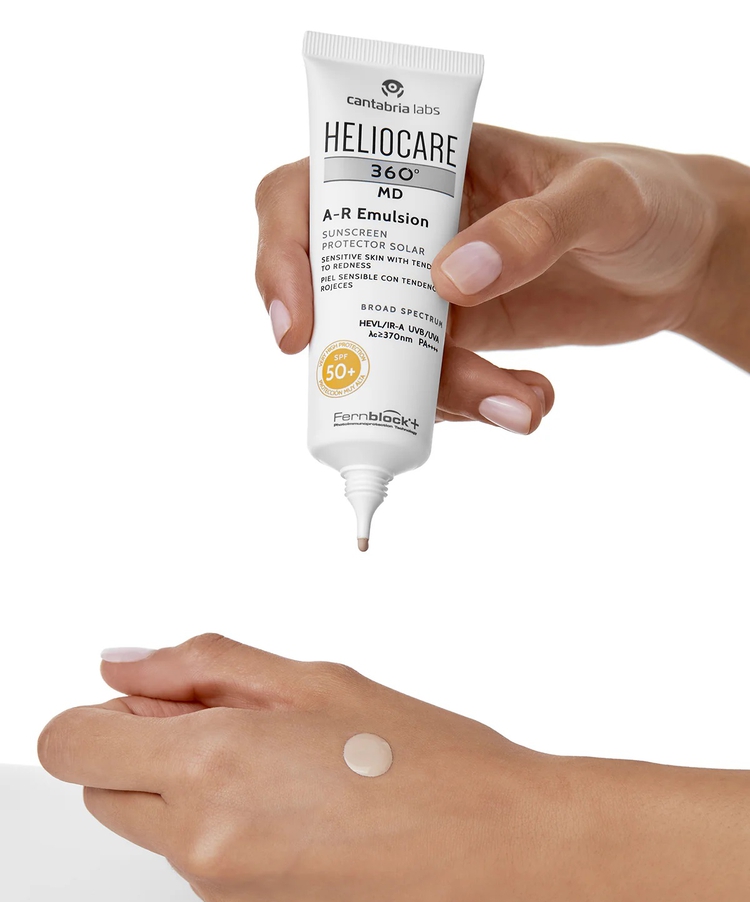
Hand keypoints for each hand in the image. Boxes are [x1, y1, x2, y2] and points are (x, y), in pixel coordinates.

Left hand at [37, 636, 749, 901]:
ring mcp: (233, 900)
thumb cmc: (437, 764)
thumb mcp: (318, 680)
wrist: (514, 857)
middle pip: (109, 793)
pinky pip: (217, 879)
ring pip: (166, 837)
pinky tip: (318, 821)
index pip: (73, 746)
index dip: (100, 717)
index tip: (142, 706)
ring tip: (302, 776)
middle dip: (151, 754)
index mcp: (214, 767)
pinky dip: (243, 844)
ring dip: (202, 800)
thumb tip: (126, 664)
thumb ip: (203, 665)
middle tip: (238, 728)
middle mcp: (208, 846)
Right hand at [256, 126, 749, 428]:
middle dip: (366, 361)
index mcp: (421, 166)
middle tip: (430, 394)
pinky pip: (436, 389)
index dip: (281, 259)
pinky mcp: (462, 340)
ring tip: (521, 404)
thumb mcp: (603, 197)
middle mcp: (410, 230)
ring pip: (386, 360)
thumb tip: (450, 281)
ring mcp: (431, 292)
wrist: (679, 256)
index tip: (300, 330)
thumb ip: (535, 228)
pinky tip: (533, 399)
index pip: (308, 196)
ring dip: (441, 399)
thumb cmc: (645, 197)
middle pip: (335, 298)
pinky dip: (476, 409)